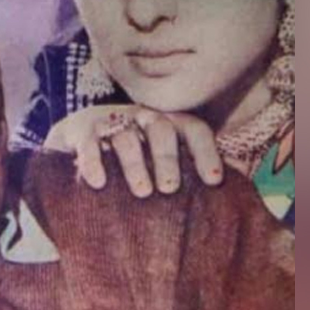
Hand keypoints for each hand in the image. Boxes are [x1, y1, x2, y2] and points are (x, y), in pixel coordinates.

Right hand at [43, 105, 222, 197]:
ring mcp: (109, 121)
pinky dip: (94, 161)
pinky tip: (98, 183)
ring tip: (142, 192)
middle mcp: (140, 117)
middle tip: (171, 188)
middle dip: (167, 158)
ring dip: (135, 163)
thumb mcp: (156, 156)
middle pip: (160, 128)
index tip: (214, 181)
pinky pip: (89, 143)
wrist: (73, 137)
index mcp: (165, 122)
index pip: (192, 128)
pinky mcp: (80, 130)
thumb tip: (236, 181)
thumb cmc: (126, 154)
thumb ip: (188, 165)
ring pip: (126, 136)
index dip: (205, 152)